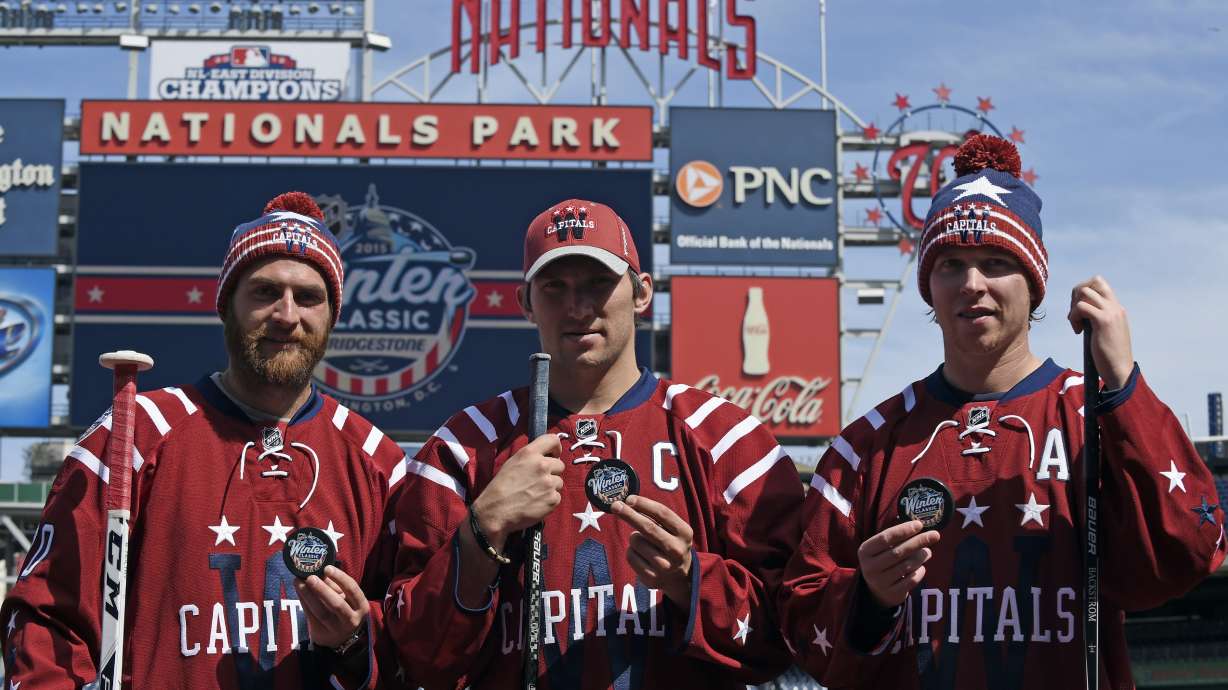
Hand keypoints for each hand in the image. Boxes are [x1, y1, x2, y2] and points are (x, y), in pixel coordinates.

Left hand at [294, 565, 368, 647]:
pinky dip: (304, 603)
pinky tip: (299, 592)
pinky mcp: (322, 634)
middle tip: (310, 577)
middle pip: (336, 604)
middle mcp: (352, 619)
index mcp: (361, 606)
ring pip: (321, 612)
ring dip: (308, 596)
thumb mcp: (346, 599)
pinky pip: (311, 617)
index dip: (340, 578)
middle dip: (322, 589)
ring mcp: (336, 629)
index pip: (352, 589)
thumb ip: (334, 586)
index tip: (326, 568)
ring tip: (299, 582)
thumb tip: (319, 568)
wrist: (340, 638)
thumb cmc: (344, 610)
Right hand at [470, 433, 563, 548]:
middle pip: (560, 465)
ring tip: (535, 494)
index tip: (553, 455)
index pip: (553, 440)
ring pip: (559, 482)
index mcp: (530, 453)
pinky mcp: (553, 499)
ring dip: (550, 487)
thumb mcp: (512, 463)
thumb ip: (530, 457)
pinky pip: (557, 497)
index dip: (556, 448)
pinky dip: (549, 501)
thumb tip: (545, 455)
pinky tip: (536, 503)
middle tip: (538, 481)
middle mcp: (542, 465)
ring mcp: (549, 483)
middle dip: (552, 472)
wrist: (495, 511)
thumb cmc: (500, 487)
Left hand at [611, 495, 693, 604]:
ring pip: (635, 541)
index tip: (629, 498)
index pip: (662, 513)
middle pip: (648, 527)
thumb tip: (628, 503)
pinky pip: (630, 555)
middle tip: (615, 505)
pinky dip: (631, 551)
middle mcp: (677, 550)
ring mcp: (664, 566)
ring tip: (643, 543)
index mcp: (684, 533)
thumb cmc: (670, 543)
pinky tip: (641, 555)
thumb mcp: (672, 529)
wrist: (679, 576)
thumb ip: (655, 516)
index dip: (644, 504)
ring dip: (633, 537)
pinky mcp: (652, 578)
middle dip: (629, 514)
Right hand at [857, 520, 939, 607]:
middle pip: (898, 552)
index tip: (919, 524)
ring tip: (928, 551)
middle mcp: (870, 566)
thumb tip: (919, 524)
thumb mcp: (881, 549)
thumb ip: (896, 537)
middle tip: (935, 535)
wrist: (876, 590)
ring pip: (906, 566)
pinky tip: (922, 567)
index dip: (903, 530)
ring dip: (921, 556)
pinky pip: (911, 580)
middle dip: (918, 541)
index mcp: (865, 551)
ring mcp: (880, 581)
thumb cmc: (883, 561)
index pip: (885, 538)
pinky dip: (920, 572)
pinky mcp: (892, 593)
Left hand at [1068, 275, 1133, 388]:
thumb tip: (1081, 311)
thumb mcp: (1105, 331)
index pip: (1099, 284)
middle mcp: (1115, 307)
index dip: (1083, 293)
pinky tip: (1078, 331)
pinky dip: (1073, 317)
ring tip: (1076, 324)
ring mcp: (1111, 312)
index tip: (1079, 310)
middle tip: (1075, 314)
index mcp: (1116, 308)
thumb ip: (1098, 318)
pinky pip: (1081, 307)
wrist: (1120, 370)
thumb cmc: (1110, 355)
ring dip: (1074, 307)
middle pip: (1093, 281)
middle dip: (1077, 294)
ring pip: (1084, 292)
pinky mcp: (1104, 321)